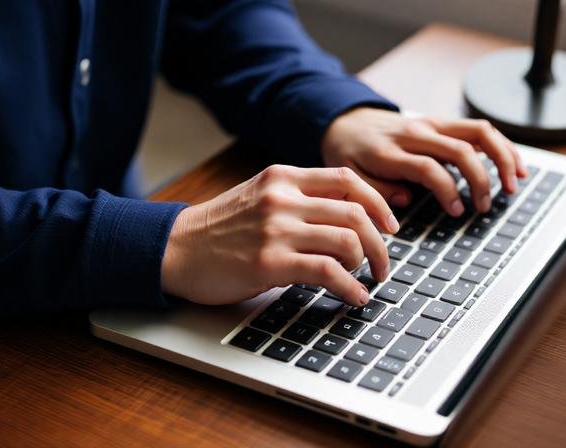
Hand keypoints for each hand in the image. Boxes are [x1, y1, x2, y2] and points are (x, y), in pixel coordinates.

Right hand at [161, 165, 398, 306]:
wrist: (174, 249)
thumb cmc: (218, 230)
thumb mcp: (259, 198)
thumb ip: (297, 200)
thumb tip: (346, 218)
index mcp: (283, 177)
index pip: (348, 179)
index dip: (378, 203)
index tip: (390, 225)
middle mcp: (282, 198)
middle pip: (355, 212)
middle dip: (380, 242)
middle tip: (383, 264)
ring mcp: (276, 229)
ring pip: (347, 240)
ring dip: (366, 265)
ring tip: (364, 280)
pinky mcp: (269, 262)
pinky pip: (328, 272)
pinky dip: (350, 287)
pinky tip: (354, 296)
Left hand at [321, 108, 526, 215]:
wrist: (344, 120)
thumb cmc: (348, 153)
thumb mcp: (348, 176)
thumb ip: (375, 191)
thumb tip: (407, 201)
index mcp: (390, 151)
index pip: (429, 168)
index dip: (448, 191)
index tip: (457, 212)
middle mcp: (415, 133)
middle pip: (461, 148)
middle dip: (481, 179)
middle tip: (484, 206)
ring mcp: (431, 124)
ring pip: (478, 132)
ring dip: (502, 156)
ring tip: (514, 183)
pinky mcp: (441, 122)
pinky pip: (478, 129)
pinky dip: (501, 145)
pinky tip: (514, 165)